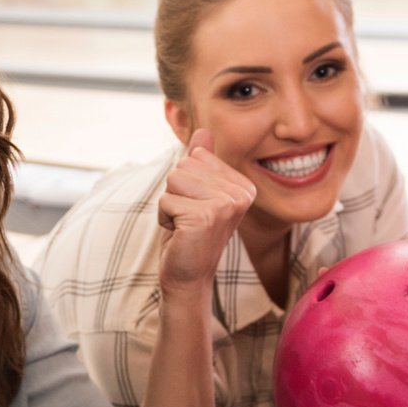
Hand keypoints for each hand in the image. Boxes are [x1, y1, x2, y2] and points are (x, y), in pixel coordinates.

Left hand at [156, 129, 256, 291]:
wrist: (188, 276)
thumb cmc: (190, 235)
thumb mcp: (196, 193)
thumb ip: (202, 162)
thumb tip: (203, 130)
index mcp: (243, 186)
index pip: (196, 157)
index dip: (186, 183)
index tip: (197, 208)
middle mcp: (241, 194)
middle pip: (184, 167)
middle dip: (176, 193)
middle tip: (189, 220)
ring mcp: (225, 205)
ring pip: (174, 180)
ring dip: (170, 204)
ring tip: (185, 226)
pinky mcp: (205, 217)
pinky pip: (165, 200)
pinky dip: (164, 218)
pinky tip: (180, 234)